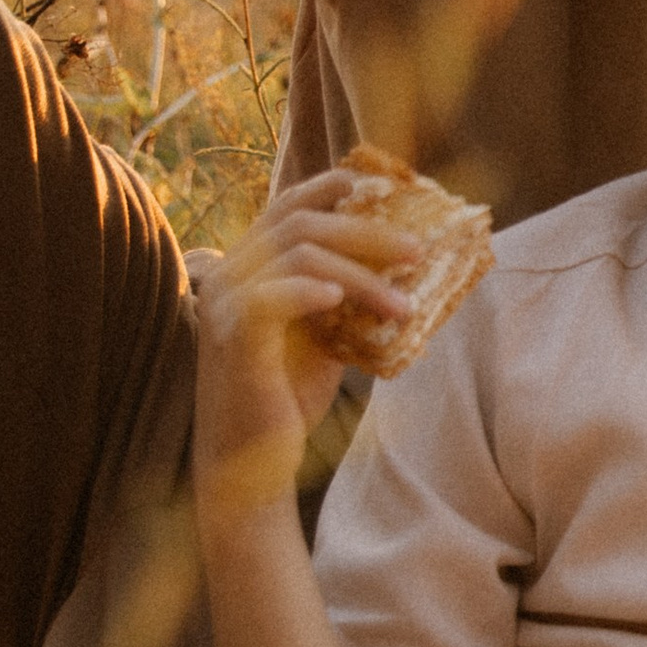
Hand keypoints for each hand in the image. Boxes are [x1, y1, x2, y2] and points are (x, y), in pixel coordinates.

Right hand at [192, 173, 423, 519]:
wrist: (250, 459)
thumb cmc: (289, 392)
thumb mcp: (327, 330)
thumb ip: (350, 291)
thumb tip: (413, 264)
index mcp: (251, 262)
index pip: (292, 202)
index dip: (339, 187)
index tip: (392, 193)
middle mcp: (231, 271)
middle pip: (301, 220)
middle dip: (368, 230)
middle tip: (419, 252)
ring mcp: (226, 301)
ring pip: (297, 253)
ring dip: (362, 274)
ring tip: (404, 306)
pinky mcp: (232, 337)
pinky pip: (269, 297)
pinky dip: (309, 290)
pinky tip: (340, 302)